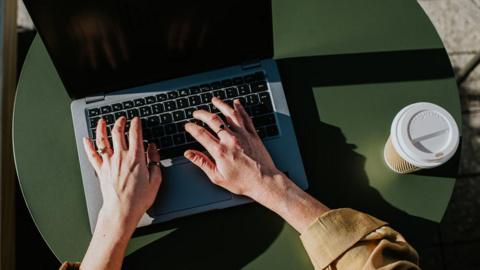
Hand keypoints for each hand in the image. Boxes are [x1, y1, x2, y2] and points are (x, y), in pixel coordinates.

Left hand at [82, 117, 161, 231]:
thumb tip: (153, 149)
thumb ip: (155, 161)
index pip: (135, 134)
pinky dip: (88, 146)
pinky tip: (86, 139)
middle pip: (117, 133)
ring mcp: (109, 163)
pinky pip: (92, 155)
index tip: (136, 120)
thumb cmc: (138, 199)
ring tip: (102, 121)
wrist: (121, 211)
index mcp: (136, 158)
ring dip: (101, 128)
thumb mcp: (156, 180)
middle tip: (122, 118)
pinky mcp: (101, 171)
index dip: (135, 124)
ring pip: (102, 140)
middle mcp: (121, 157)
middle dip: (120, 122)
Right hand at [184, 97, 328, 232]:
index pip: (201, 134)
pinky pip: (245, 118)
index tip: (188, 125)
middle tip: (196, 113)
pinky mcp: (253, 135)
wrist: (264, 181)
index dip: (192, 128)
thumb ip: (202, 163)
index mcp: (220, 151)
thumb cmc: (243, 182)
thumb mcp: (218, 177)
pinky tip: (236, 103)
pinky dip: (240, 109)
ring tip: (214, 100)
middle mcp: (231, 140)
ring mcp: (243, 135)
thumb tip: (189, 154)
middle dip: (202, 114)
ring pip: (230, 114)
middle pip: (213, 120)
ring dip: (221, 105)